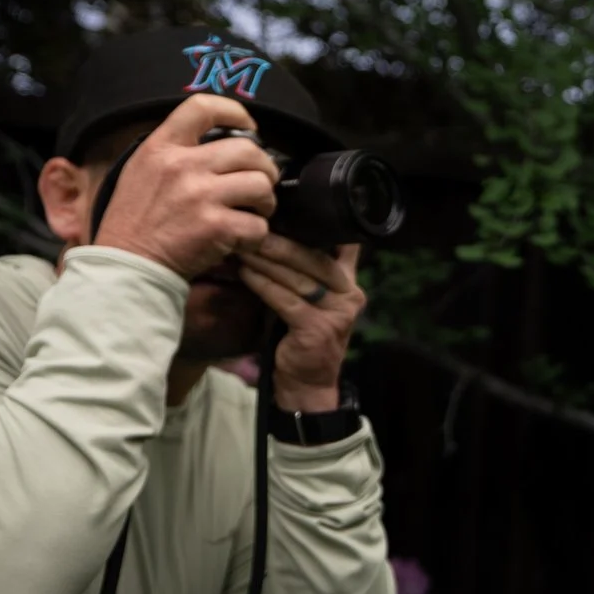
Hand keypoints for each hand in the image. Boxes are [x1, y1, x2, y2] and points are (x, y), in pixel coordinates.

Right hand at [90, 95, 278, 278]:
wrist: (127, 265)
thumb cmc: (135, 221)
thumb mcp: (140, 171)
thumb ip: (174, 152)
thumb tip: (218, 143)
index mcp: (161, 148)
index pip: (202, 107)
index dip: (235, 112)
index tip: (249, 127)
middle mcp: (182, 166)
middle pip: (248, 150)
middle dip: (264, 168)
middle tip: (259, 183)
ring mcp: (200, 196)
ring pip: (261, 185)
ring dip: (266, 201)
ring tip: (255, 211)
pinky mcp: (216, 227)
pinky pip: (258, 225)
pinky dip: (257, 235)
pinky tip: (242, 238)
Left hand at [237, 236, 365, 412]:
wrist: (307, 384)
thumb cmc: (302, 337)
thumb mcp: (312, 300)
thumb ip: (307, 272)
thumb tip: (277, 234)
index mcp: (349, 283)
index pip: (341, 245)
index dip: (319, 226)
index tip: (286, 209)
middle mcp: (349, 295)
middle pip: (314, 258)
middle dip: (281, 241)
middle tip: (253, 225)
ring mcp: (337, 313)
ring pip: (298, 277)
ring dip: (267, 260)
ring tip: (243, 245)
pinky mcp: (317, 330)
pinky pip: (286, 300)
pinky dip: (263, 284)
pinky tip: (246, 272)